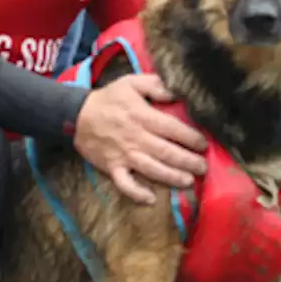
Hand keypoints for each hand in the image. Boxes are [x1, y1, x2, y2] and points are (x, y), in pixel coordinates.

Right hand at [73, 74, 208, 204]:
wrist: (76, 116)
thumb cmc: (109, 99)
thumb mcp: (131, 82)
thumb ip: (155, 85)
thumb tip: (177, 93)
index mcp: (143, 116)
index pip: (172, 129)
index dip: (190, 138)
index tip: (204, 144)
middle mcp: (136, 138)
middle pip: (166, 152)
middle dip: (188, 161)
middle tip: (203, 168)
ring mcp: (124, 155)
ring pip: (151, 169)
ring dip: (171, 177)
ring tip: (188, 181)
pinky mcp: (112, 167)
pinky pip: (124, 183)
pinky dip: (137, 193)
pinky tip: (151, 199)